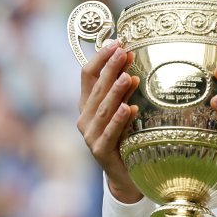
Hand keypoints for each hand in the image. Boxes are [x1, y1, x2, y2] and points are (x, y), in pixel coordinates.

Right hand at [78, 41, 142, 202]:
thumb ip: (124, 88)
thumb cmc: (126, 136)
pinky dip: (118, 121)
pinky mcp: (100, 152)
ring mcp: (91, 136)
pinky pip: (109, 134)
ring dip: (115, 92)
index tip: (116, 42)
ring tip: (127, 77)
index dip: (100, 57)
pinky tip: (128, 109)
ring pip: (102, 110)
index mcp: (88, 103)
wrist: (126, 175)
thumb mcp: (123, 109)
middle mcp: (85, 118)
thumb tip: (131, 60)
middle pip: (96, 88)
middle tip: (123, 52)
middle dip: (110, 69)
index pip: (88, 75)